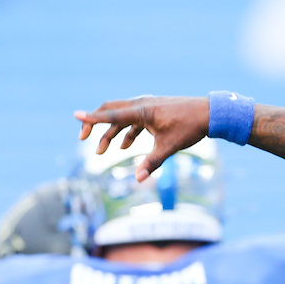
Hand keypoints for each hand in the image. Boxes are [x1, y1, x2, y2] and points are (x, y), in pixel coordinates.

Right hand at [75, 96, 209, 181]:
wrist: (209, 114)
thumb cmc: (190, 127)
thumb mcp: (169, 146)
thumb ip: (152, 162)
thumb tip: (138, 179)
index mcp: (142, 110)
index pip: (111, 114)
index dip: (92, 118)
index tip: (75, 116)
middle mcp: (141, 105)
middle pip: (111, 111)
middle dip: (96, 125)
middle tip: (83, 139)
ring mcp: (147, 107)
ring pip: (122, 117)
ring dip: (111, 133)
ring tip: (101, 151)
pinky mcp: (154, 112)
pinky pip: (133, 121)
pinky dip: (126, 132)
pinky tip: (124, 147)